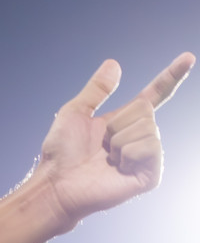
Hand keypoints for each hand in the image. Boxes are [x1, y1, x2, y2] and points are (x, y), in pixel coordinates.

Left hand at [34, 53, 193, 228]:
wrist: (56, 184)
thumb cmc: (60, 154)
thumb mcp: (74, 113)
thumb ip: (95, 89)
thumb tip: (113, 63)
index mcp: (123, 121)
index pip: (153, 95)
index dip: (170, 77)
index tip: (187, 58)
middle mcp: (138, 137)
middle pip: (145, 109)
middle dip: (117, 123)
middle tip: (100, 145)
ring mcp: (146, 157)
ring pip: (147, 128)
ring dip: (119, 141)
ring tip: (106, 159)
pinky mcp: (149, 175)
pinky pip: (150, 147)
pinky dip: (128, 154)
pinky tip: (116, 168)